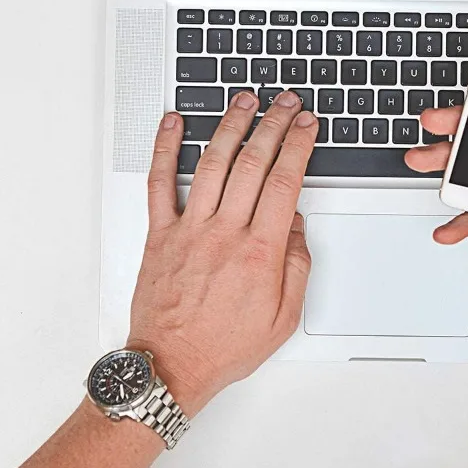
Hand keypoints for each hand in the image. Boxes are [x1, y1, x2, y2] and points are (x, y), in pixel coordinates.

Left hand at [127, 90, 316, 414]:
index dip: (299, 146)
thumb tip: (295, 223)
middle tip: (286, 103)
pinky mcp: (161, 234)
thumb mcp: (283, 317)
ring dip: (231, 125)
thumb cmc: (224, 345)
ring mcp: (190, 229)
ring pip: (213, 163)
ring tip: (244, 100)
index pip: (285, 182)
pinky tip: (174, 123)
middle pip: (254, 162)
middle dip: (274, 125)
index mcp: (259, 252)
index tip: (307, 125)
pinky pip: (160, 182)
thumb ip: (296, 265)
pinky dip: (165, 148)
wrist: (171, 367)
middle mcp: (225, 232)